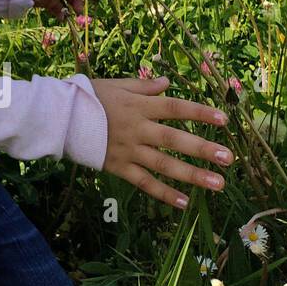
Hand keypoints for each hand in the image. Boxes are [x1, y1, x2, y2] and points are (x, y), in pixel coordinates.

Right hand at [92, 76, 231, 209]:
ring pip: (164, 164)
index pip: (174, 108)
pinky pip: (144, 182)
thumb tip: (167, 82)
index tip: (224, 120)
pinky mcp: (118, 166)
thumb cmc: (87, 97)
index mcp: (137, 105)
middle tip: (229, 158)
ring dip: (192, 174)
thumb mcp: (114, 85)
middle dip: (202, 148)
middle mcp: (136, 128)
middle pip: (174, 139)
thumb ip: (142, 86)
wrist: (57, 118)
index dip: (199, 113)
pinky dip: (164, 193)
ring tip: (218, 184)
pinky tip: (185, 203)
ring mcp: (128, 149)